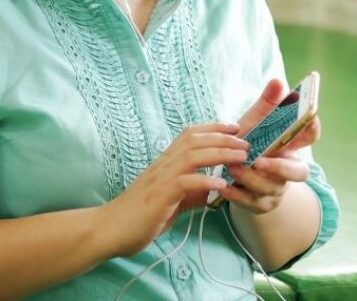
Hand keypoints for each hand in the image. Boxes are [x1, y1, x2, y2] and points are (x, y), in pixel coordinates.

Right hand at [106, 122, 248, 255]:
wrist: (110, 229)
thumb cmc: (139, 216)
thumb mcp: (171, 202)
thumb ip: (190, 195)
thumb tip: (209, 193)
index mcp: (166, 162)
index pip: (190, 135)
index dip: (214, 128)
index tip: (235, 128)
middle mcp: (163, 165)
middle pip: (195, 140)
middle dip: (223, 138)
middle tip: (246, 142)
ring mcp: (160, 179)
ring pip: (192, 156)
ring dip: (219, 154)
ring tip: (240, 158)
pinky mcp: (159, 197)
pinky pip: (184, 183)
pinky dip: (204, 181)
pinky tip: (220, 185)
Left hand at [223, 79, 322, 213]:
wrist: (233, 176)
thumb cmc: (248, 145)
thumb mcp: (255, 124)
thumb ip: (266, 104)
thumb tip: (277, 81)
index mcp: (291, 146)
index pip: (310, 136)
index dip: (313, 127)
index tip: (309, 116)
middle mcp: (288, 169)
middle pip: (299, 173)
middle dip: (280, 169)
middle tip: (260, 161)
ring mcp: (276, 189)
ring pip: (271, 188)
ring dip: (251, 179)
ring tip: (232, 168)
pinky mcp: (260, 204)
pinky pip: (252, 203)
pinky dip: (238, 195)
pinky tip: (225, 187)